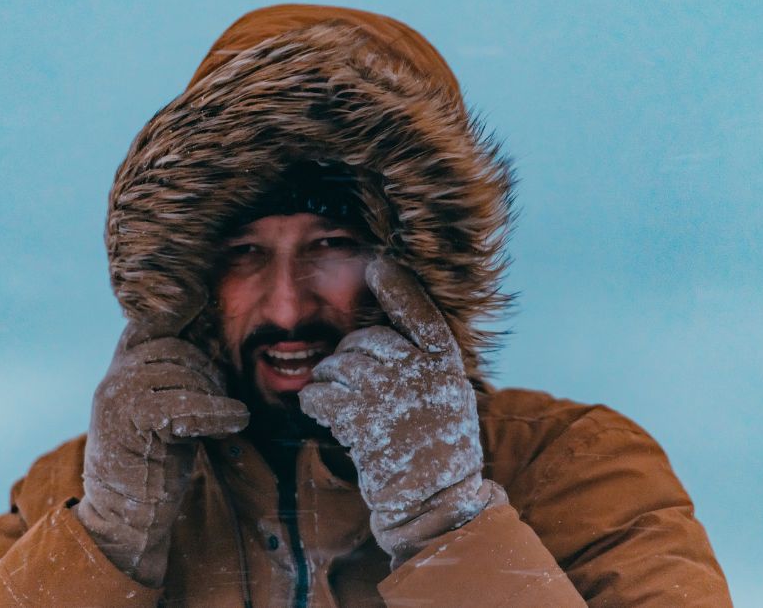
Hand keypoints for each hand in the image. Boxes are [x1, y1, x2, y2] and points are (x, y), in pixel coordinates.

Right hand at [75, 298, 248, 586]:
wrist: (122, 518)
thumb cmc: (151, 467)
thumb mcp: (162, 417)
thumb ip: (175, 384)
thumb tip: (212, 357)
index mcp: (119, 375)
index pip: (144, 327)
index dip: (170, 311)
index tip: (197, 298)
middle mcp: (114, 380)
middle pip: (173, 349)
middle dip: (206, 371)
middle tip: (224, 400)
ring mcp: (118, 398)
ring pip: (180, 373)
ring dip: (214, 394)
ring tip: (227, 420)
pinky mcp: (132, 421)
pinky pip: (183, 404)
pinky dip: (216, 413)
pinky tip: (235, 422)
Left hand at [299, 257, 506, 566]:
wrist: (434, 498)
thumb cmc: (436, 446)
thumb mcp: (446, 395)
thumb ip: (421, 362)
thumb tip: (377, 339)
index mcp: (445, 363)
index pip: (420, 313)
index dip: (397, 288)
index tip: (377, 265)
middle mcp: (420, 372)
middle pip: (367, 340)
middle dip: (350, 356)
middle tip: (352, 383)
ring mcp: (390, 395)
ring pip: (339, 364)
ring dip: (330, 380)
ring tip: (341, 405)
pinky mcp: (362, 421)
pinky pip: (320, 394)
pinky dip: (315, 402)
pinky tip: (326, 414)